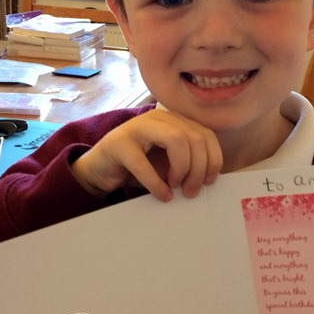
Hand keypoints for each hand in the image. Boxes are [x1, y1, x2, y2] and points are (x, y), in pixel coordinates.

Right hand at [71, 109, 222, 201]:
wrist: (100, 168)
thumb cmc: (139, 167)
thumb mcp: (169, 164)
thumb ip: (189, 164)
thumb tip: (210, 180)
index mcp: (174, 121)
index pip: (205, 134)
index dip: (213, 158)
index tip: (210, 181)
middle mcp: (159, 118)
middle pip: (193, 137)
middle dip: (198, 168)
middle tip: (191, 190)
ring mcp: (138, 127)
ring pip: (176, 140)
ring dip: (182, 169)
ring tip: (176, 187)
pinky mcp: (119, 143)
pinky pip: (144, 163)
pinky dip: (156, 183)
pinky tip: (162, 195)